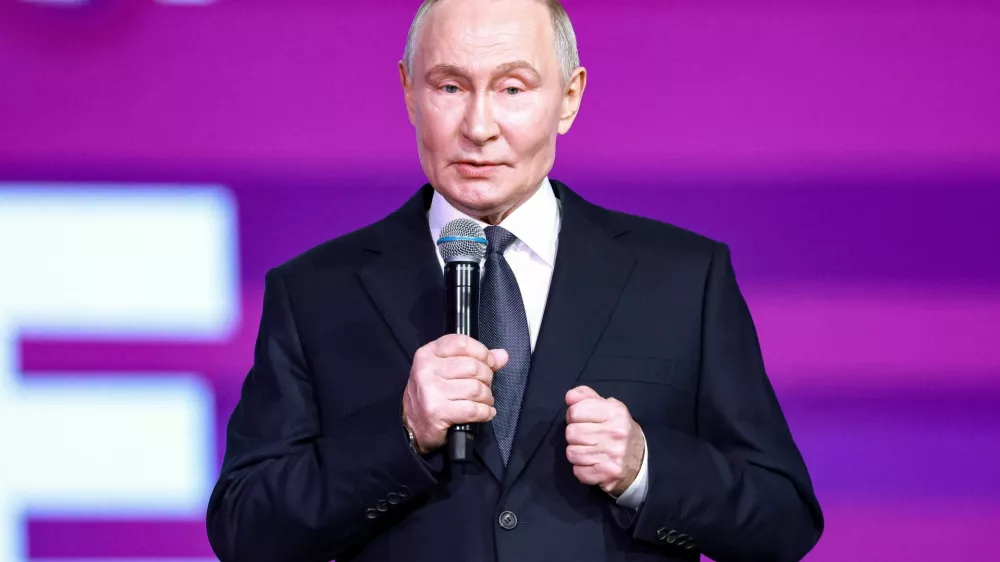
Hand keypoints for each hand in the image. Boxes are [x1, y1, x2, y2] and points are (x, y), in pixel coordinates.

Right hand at [402, 334, 508, 453]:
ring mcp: (431, 391)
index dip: (482, 352)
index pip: (462, 343)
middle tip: (484, 386)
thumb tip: (502, 355)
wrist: (411, 424)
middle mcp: (427, 369)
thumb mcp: (447, 370)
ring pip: (476, 389)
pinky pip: (473, 409)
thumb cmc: (432, 393)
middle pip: (473, 367)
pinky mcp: (437, 411)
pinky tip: (484, 412)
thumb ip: (476, 359)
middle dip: (487, 378)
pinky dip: (485, 412)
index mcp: (428, 354)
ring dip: (487, 398)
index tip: (489, 362)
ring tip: (483, 401)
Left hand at [565, 385, 644, 496]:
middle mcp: (616, 433)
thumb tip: (569, 396)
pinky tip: (593, 463)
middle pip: (571, 433)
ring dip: (576, 452)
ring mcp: (613, 455)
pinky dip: (581, 468)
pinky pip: (578, 471)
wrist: (639, 460)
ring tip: (589, 450)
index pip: (575, 412)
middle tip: (586, 437)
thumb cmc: (617, 429)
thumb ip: (586, 397)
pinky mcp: (608, 474)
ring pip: (572, 453)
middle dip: (574, 435)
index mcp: (615, 412)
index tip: (582, 420)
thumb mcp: (607, 407)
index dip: (574, 416)